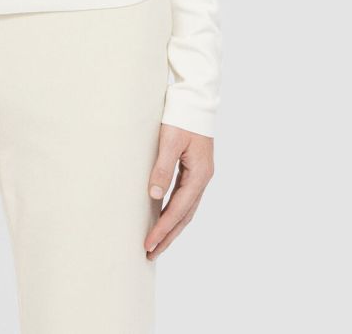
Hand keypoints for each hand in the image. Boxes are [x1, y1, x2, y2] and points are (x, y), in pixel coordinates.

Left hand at [144, 122, 213, 258]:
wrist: (196, 98)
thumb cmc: (182, 116)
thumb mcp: (169, 140)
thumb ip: (163, 168)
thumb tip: (154, 196)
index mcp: (199, 174)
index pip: (179, 209)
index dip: (163, 228)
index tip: (148, 243)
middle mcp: (203, 178)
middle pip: (185, 215)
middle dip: (168, 236)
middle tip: (150, 253)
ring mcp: (201, 174)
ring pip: (186, 209)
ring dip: (172, 227)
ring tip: (156, 243)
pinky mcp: (195, 169)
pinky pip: (185, 197)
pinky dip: (175, 211)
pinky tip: (163, 217)